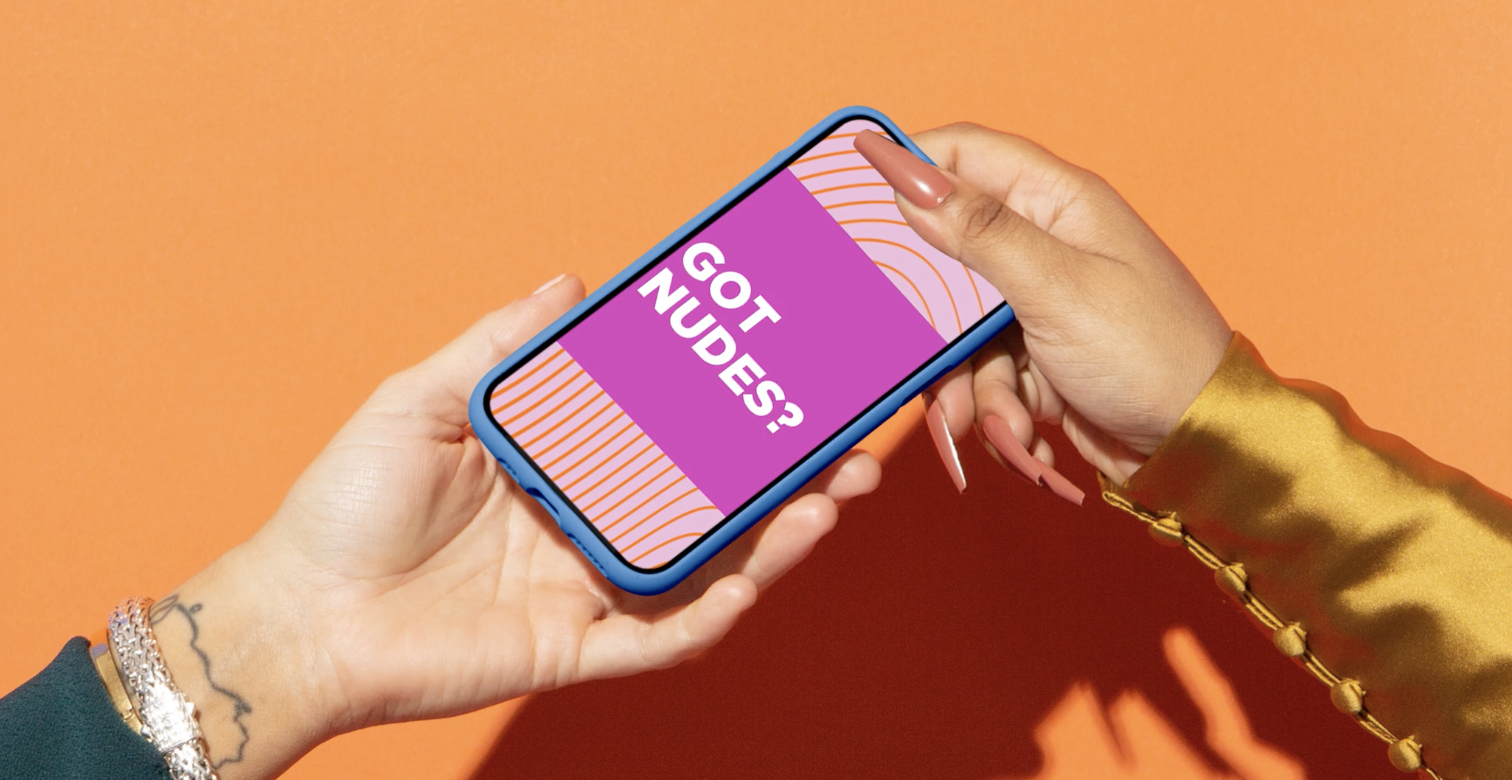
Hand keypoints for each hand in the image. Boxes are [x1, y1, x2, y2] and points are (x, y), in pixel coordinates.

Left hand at [150, 275, 880, 779]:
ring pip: (706, 569)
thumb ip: (500, 347)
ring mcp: (589, 590)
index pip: (672, 435)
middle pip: (712, 504)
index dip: (734, 412)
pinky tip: (752, 581)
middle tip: (850, 448)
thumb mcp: (422, 402)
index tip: (789, 376)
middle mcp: (591, 526)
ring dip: (775, 541)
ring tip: (830, 501)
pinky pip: (660, 639)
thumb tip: (572, 283)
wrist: (298, 616)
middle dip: (788, 480)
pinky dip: (711, 616)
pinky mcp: (576, 650)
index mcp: (565, 466)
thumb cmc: (347, 505)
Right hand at [854, 124, 1230, 490]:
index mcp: (1058, 203)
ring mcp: (1038, 302)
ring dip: (970, 382)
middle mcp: (1044, 244)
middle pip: (946, 257)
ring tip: (1003, 421)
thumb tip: (909, 178)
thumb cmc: (1150, 355)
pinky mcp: (1035, 355)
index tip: (852, 196)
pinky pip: (980, 371)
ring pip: (956, 328)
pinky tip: (1024, 433)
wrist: (1199, 448)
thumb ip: (979, 232)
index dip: (907, 166)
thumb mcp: (1057, 288)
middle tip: (924, 352)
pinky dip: (994, 407)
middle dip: (934, 319)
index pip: (964, 155)